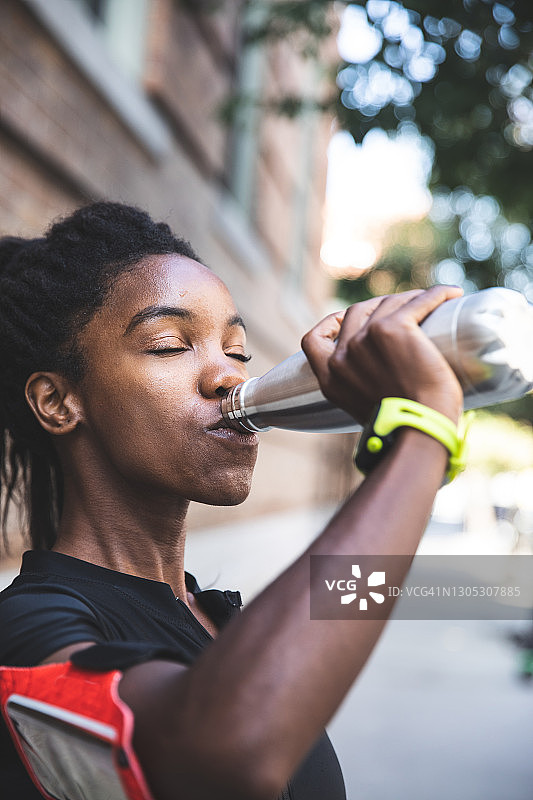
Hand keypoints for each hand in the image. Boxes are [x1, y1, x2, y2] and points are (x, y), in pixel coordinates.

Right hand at [301, 286, 463, 424]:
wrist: (418, 431)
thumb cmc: (403, 427)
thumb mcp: (365, 408)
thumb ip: (363, 389)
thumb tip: (384, 381)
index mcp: (330, 377)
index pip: (312, 340)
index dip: (329, 324)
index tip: (345, 320)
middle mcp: (343, 355)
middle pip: (356, 312)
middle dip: (379, 307)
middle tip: (406, 311)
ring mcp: (365, 339)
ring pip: (387, 303)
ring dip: (410, 300)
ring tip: (433, 305)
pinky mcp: (394, 328)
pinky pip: (418, 302)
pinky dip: (436, 295)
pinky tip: (451, 294)